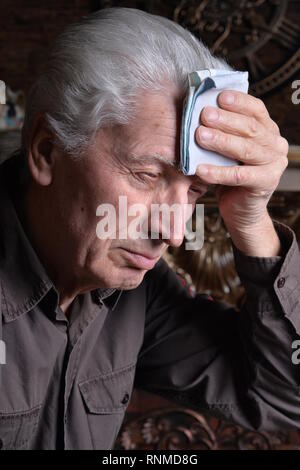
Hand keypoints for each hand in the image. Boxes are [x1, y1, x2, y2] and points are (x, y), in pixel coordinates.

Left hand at [195, 90, 288, 255]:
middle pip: (250, 128)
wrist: (241, 209)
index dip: (239, 102)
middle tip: (204, 114)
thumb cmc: (230, 174)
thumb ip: (222, 131)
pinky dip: (218, 172)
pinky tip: (200, 169)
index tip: (218, 96)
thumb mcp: (227, 150)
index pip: (256, 109)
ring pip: (246, 149)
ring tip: (200, 135)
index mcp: (268, 130)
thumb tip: (199, 110)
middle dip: (225, 120)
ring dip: (221, 141)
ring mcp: (274, 164)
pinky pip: (239, 176)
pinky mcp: (266, 183)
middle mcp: (276, 144)